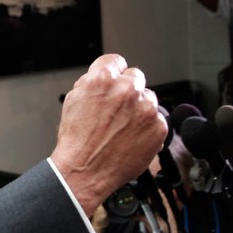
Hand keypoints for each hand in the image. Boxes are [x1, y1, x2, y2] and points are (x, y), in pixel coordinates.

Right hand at [51, 54, 167, 216]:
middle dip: (127, 90)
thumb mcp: (74, 100)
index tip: (115, 81)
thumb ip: (92, 82)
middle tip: (118, 110)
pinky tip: (132, 137)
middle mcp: (127, 90)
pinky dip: (148, 128)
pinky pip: (157, 119)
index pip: (117, 61)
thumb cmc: (77, 141)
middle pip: (135, 77)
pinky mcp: (158, 127)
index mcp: (103, 79)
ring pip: (148, 98)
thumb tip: (106, 75)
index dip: (114, 72)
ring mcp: (145, 108)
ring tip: (123, 127)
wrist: (85, 171)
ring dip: (139, 108)